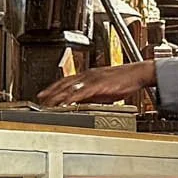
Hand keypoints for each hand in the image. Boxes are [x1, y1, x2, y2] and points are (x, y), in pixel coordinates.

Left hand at [37, 60, 157, 107]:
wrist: (138, 74)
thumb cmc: (125, 80)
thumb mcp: (104, 89)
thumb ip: (92, 94)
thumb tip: (82, 101)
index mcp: (88, 75)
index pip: (66, 80)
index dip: (54, 87)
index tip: (44, 93)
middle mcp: (87, 75)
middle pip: (64, 83)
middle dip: (51, 92)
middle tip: (39, 99)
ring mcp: (92, 79)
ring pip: (69, 87)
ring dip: (57, 96)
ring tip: (48, 104)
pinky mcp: (98, 85)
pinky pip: (81, 92)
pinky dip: (71, 98)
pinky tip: (65, 104)